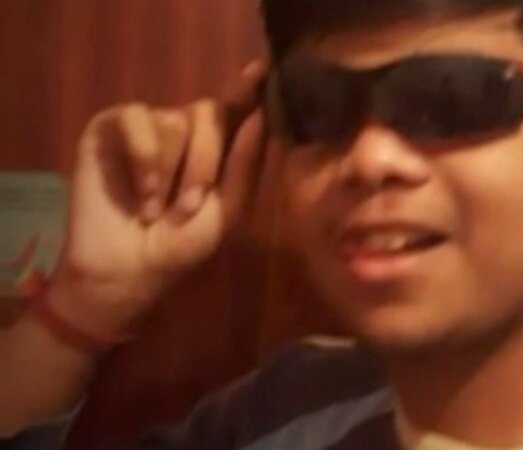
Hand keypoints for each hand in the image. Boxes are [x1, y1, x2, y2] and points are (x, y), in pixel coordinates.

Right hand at [48, 60, 268, 341]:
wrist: (128, 270)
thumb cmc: (180, 246)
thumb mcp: (227, 211)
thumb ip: (245, 165)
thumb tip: (260, 116)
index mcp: (214, 147)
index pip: (235, 107)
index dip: (248, 88)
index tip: (262, 70)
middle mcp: (183, 130)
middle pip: (209, 111)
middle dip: (205, 162)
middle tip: (189, 206)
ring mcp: (146, 127)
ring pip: (175, 119)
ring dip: (172, 171)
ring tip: (156, 209)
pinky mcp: (109, 129)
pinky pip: (137, 116)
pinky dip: (144, 156)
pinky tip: (141, 192)